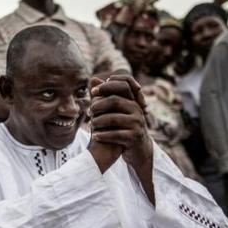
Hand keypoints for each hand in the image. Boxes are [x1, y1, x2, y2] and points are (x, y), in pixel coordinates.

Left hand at [90, 75, 155, 201]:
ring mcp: (137, 123)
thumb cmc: (123, 127)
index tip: (93, 92)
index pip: (123, 84)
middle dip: (99, 105)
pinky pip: (116, 134)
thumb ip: (104, 96)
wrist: (138, 149)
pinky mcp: (135, 137)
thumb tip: (93, 78)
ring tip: (91, 125)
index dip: (107, 86)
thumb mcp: (115, 111)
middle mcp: (137, 109)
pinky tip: (95, 136)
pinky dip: (103, 135)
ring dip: (99, 122)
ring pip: (114, 118)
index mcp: (132, 101)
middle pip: (115, 100)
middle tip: (89, 111)